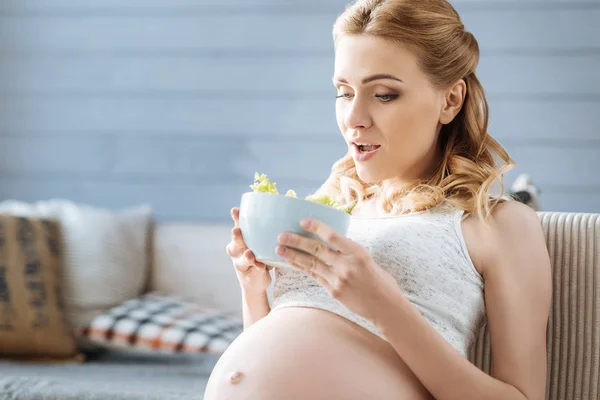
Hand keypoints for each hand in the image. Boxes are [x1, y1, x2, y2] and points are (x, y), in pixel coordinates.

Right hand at [226, 207, 272, 293]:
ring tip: (249, 254)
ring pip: (241, 258)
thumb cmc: (261, 253)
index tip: (235, 210)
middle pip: (235, 242)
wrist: (256, 279)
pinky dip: (257, 268)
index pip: (238, 225)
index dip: (236, 218)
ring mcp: (241, 262)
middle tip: (237, 231)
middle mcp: (237, 249)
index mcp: (241, 237)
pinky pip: (253, 270)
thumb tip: (286, 206)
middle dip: (236, 237)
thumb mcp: (263, 240)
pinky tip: (261, 266)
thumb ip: (268, 229)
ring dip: (246, 256)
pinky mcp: (249, 274)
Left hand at [275, 218, 401, 323]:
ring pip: (311, 264)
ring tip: (279, 249)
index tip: (302, 222)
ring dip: (293, 256)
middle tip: (281, 236)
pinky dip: (302, 268)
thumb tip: (329, 240)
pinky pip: (314, 276)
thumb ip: (348, 250)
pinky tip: (291, 263)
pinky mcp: (333, 291)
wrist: (385, 306)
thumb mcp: (367, 258)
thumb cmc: (378, 279)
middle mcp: (347, 265)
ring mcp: (338, 280)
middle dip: (296, 241)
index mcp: (357, 252)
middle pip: (316, 250)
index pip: (332, 236)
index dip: (316, 227)